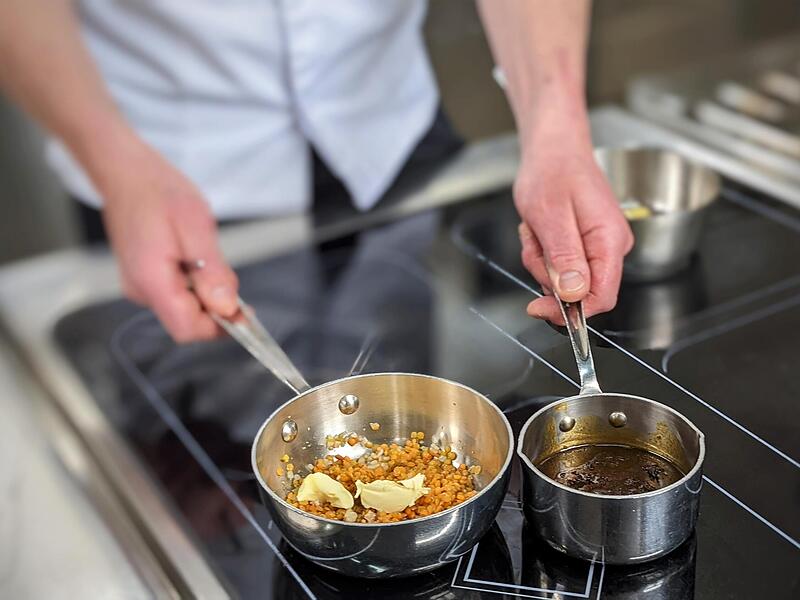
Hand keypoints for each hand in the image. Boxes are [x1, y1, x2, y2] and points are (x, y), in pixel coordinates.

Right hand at [95, 141, 238, 341]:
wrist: (126, 173)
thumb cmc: (158, 191)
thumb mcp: (196, 226)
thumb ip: (212, 272)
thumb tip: (227, 307)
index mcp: (151, 280)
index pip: (187, 328)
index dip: (219, 327)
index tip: (243, 314)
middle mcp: (140, 290)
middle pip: (186, 322)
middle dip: (214, 310)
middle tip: (230, 280)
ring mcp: (139, 286)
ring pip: (182, 309)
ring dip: (204, 295)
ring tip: (206, 259)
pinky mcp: (142, 279)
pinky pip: (174, 295)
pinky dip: (193, 286)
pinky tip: (193, 259)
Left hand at [514, 115, 632, 323]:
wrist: (554, 149)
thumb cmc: (553, 172)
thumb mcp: (550, 216)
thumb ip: (564, 257)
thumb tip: (574, 294)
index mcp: (610, 241)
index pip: (602, 297)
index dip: (571, 311)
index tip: (539, 307)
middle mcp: (611, 246)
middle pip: (579, 291)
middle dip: (548, 274)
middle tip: (534, 242)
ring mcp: (599, 246)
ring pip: (564, 279)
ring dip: (541, 260)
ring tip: (536, 229)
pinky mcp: (586, 244)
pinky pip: (560, 264)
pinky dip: (543, 251)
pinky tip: (539, 229)